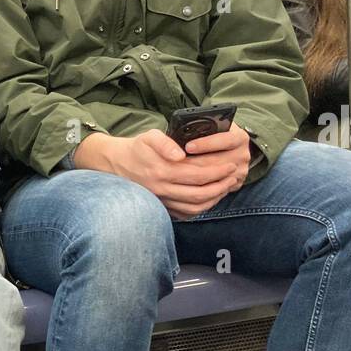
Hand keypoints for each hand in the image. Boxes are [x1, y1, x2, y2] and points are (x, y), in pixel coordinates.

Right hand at [79, 128, 242, 218]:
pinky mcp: (162, 207)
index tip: (230, 165)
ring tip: (225, 187)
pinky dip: (201, 208)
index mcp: (162, 171)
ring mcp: (162, 201)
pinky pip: (186, 214)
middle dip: (221, 185)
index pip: (198, 174)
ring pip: (195, 206)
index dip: (217, 171)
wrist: (116, 164)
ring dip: (214, 198)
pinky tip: (210, 198)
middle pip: (200, 193)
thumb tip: (180, 154)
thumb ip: (165, 143)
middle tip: (233, 176)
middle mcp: (162, 189)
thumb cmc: (137, 148)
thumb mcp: (149, 137)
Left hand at [183, 122, 252, 193]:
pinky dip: (199, 189)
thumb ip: (205, 129)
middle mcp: (242, 155)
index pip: (223, 141)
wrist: (231, 149)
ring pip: (213, 179)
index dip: (204, 144)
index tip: (188, 146)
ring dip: (194, 178)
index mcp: (239, 138)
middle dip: (194, 163)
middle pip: (216, 162)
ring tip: (176, 174)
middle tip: (175, 164)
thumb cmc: (218, 135)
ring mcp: (240, 172)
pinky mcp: (235, 185)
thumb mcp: (215, 126)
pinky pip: (215, 191)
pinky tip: (184, 185)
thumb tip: (185, 136)